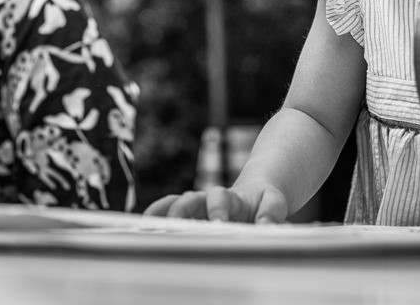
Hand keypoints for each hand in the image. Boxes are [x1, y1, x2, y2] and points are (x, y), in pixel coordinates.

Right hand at [144, 183, 288, 222]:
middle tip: (178, 225)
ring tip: (149, 223)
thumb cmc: (266, 200)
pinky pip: (170, 209)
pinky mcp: (192, 213)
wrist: (257, 193)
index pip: (220, 198)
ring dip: (163, 213)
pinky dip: (157, 213)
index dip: (218, 209)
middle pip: (192, 199)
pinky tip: (144, 223)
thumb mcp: (275, 202)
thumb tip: (265, 226)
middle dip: (184, 210)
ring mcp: (198, 205)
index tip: (218, 222)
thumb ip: (271, 212)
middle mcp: (210, 199)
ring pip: (177, 204)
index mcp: (231, 197)